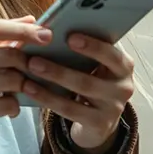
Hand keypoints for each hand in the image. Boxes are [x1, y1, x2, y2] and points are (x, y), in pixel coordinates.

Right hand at [0, 16, 49, 153]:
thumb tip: (28, 20)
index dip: (23, 29)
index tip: (48, 33)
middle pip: (9, 54)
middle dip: (30, 62)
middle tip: (38, 70)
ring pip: (13, 79)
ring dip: (23, 86)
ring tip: (18, 91)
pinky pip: (9, 104)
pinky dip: (14, 106)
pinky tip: (8, 108)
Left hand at [22, 33, 133, 151]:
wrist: (99, 119)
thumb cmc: (90, 79)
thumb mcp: (92, 65)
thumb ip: (79, 48)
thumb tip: (47, 29)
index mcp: (123, 66)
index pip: (112, 55)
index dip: (92, 46)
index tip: (70, 37)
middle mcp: (123, 87)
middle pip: (90, 78)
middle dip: (60, 68)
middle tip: (33, 59)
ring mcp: (113, 108)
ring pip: (79, 93)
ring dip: (51, 80)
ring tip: (29, 70)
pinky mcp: (99, 124)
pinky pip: (70, 110)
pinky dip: (47, 98)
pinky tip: (29, 88)